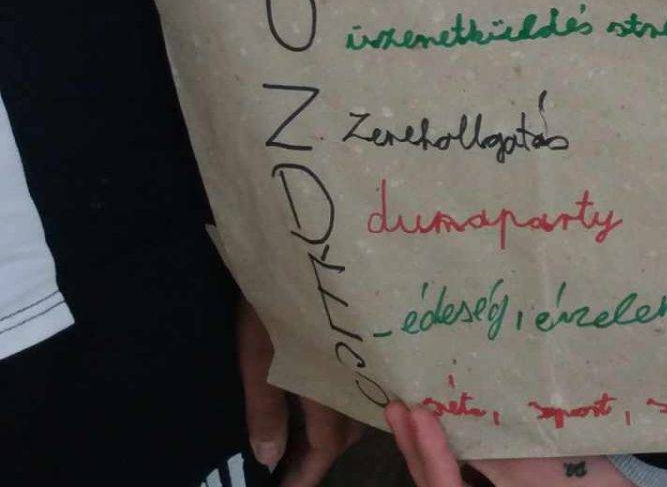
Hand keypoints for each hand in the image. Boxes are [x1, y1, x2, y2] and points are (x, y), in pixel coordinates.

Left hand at [237, 299, 366, 486]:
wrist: (302, 247)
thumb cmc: (272, 302)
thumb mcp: (257, 357)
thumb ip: (265, 410)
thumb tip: (270, 460)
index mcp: (326, 386)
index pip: (323, 447)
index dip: (304, 475)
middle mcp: (354, 378)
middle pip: (346, 434)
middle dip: (319, 456)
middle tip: (288, 466)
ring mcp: (363, 361)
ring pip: (357, 411)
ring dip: (333, 431)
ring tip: (302, 437)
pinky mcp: (365, 344)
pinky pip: (362, 388)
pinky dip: (344, 405)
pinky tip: (323, 401)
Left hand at [386, 401, 632, 486]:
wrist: (623, 484)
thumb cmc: (586, 479)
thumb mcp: (538, 467)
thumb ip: (499, 459)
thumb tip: (456, 429)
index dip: (429, 454)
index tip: (420, 413)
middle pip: (434, 485)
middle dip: (413, 447)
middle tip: (397, 405)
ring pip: (443, 479)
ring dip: (422, 448)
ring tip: (406, 412)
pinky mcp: (498, 484)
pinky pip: (460, 475)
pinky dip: (445, 451)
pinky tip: (442, 425)